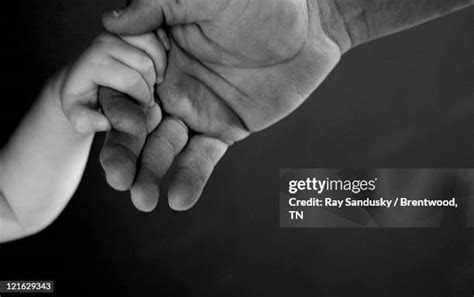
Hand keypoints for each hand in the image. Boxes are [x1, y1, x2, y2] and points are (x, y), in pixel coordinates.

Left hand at [60, 32, 165, 133]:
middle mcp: (103, 43)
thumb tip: (104, 122)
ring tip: (154, 83)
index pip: (131, 81)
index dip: (142, 98)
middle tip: (147, 98)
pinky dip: (162, 50)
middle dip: (151, 86)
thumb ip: (84, 122)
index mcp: (93, 63)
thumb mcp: (76, 115)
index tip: (140, 108)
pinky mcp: (127, 28)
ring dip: (159, 68)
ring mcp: (116, 33)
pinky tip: (159, 67)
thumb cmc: (81, 99)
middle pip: (145, 65)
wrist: (77, 79)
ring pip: (153, 48)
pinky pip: (154, 35)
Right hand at [100, 0, 344, 211]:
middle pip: (137, 123)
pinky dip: (191, 177)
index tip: (107, 126)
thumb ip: (159, 6)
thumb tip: (111, 20)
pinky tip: (179, 199)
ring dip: (151, 172)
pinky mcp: (223, 129)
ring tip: (142, 198)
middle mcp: (169, 86)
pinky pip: (203, 156)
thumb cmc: (261, 3)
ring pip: (165, 146)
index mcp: (156, 54)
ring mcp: (196, 110)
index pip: (121, 86)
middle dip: (125, 152)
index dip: (111, 109)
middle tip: (118, 178)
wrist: (311, 28)